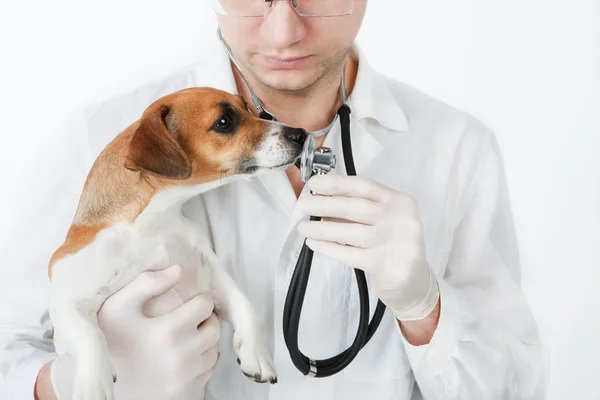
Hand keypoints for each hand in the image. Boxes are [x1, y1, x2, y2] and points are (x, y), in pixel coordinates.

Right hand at [50, 264, 219, 399]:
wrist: (100, 386)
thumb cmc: (109, 341)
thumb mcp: (116, 307)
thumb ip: (146, 283)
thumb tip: (178, 270)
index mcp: (165, 332)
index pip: (204, 306)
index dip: (199, 300)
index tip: (188, 303)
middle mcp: (178, 356)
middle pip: (213, 328)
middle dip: (205, 320)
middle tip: (190, 319)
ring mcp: (183, 377)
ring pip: (213, 350)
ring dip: (204, 341)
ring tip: (185, 337)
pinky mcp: (185, 392)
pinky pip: (207, 370)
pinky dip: (201, 361)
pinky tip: (182, 356)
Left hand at [296, 174, 438, 320]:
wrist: (415, 283)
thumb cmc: (393, 246)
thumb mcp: (383, 221)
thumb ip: (360, 211)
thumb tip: (322, 201)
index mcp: (399, 201)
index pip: (364, 186)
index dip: (337, 184)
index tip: (314, 184)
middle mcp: (400, 218)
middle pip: (354, 207)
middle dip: (322, 205)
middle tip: (301, 206)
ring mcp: (394, 241)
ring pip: (348, 232)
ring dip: (320, 229)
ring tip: (303, 228)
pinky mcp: (385, 264)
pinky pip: (348, 253)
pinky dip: (328, 248)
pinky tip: (315, 244)